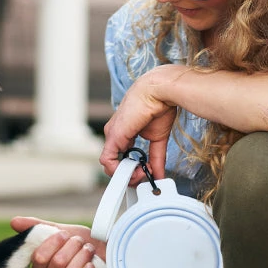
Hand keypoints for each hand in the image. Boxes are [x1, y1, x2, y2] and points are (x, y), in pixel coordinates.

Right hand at [11, 217, 105, 267]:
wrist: (109, 251)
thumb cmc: (82, 242)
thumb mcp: (61, 230)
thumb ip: (38, 227)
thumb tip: (13, 221)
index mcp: (41, 265)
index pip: (38, 258)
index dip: (52, 244)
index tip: (64, 234)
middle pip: (56, 264)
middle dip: (72, 248)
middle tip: (80, 242)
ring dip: (82, 257)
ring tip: (89, 250)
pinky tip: (92, 266)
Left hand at [100, 65, 184, 180]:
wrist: (158, 92)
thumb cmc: (159, 107)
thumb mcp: (158, 138)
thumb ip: (157, 158)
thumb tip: (159, 174)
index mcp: (124, 133)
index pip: (121, 158)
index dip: (132, 169)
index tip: (145, 172)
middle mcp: (115, 134)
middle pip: (114, 164)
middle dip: (130, 175)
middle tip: (144, 175)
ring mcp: (112, 135)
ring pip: (109, 165)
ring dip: (126, 175)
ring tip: (142, 172)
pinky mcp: (113, 136)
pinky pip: (108, 160)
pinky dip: (119, 171)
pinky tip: (134, 170)